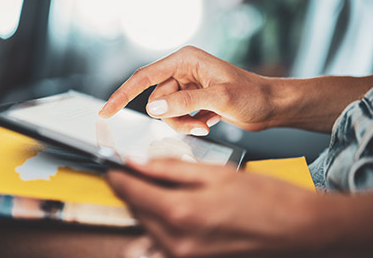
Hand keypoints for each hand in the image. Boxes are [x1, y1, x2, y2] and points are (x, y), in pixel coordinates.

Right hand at [99, 46, 276, 133]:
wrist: (271, 106)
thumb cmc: (253, 96)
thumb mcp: (219, 98)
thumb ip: (184, 102)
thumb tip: (153, 107)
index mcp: (185, 61)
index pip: (145, 77)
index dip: (123, 94)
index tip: (106, 111)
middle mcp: (182, 71)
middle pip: (156, 100)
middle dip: (173, 117)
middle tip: (196, 124)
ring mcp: (187, 86)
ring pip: (166, 112)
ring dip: (183, 123)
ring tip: (205, 124)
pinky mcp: (192, 100)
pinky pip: (177, 117)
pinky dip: (190, 124)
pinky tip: (209, 122)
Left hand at [107, 159, 322, 257]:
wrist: (297, 228)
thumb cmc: (263, 197)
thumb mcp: (213, 172)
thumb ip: (169, 168)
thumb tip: (137, 161)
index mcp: (181, 213)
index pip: (131, 192)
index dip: (118, 175)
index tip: (113, 164)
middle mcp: (177, 241)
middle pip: (135, 210)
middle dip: (131, 188)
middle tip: (136, 169)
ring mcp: (184, 256)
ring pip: (145, 225)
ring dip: (144, 204)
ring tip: (157, 183)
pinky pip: (161, 240)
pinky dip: (158, 220)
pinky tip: (172, 205)